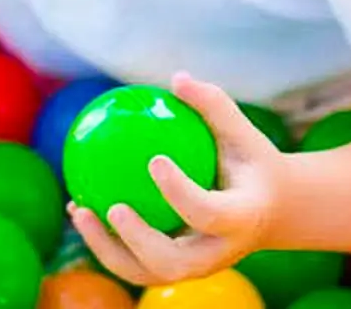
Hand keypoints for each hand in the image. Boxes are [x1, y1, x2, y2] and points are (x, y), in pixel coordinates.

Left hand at [69, 72, 287, 286]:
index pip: (208, 213)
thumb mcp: (243, 133)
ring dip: (106, 248)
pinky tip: (78, 211)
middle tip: (113, 208)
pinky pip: (135, 265)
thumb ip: (213, 107)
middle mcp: (218, 252)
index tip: (154, 160)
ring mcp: (197, 268)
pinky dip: (103, 242)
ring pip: (146, 273)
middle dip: (138, 240)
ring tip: (77, 211)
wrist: (272, 211)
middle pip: (174, 263)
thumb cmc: (252, 162)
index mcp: (241, 219)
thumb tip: (176, 78)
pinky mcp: (177, 270)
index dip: (179, 192)